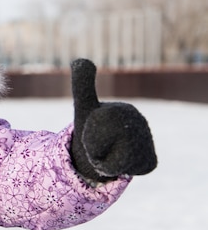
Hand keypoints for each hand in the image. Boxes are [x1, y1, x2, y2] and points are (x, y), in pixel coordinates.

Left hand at [70, 59, 156, 182]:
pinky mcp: (149, 161)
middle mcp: (141, 124)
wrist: (102, 148)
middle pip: (107, 145)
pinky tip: (120, 161)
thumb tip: (80, 59)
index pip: (99, 129)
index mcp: (125, 109)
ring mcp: (147, 142)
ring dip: (102, 161)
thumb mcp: (84, 106)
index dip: (89, 135)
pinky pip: (125, 171)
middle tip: (98, 143)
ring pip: (116, 162)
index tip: (93, 129)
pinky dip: (114, 170)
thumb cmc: (92, 126)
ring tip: (107, 151)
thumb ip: (82, 85)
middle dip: (93, 149)